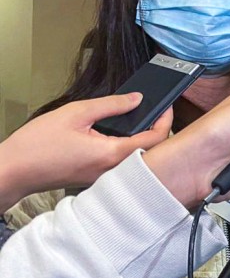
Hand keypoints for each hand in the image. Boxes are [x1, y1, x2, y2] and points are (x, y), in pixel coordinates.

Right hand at [0, 93, 170, 210]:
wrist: (13, 171)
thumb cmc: (37, 145)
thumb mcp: (76, 113)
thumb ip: (111, 105)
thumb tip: (137, 98)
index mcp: (112, 154)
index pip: (156, 138)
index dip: (166, 119)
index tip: (166, 105)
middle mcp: (113, 170)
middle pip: (151, 150)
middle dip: (158, 129)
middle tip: (157, 110)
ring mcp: (105, 177)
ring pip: (138, 158)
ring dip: (144, 139)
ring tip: (142, 118)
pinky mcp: (96, 178)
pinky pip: (122, 163)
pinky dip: (128, 147)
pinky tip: (121, 133)